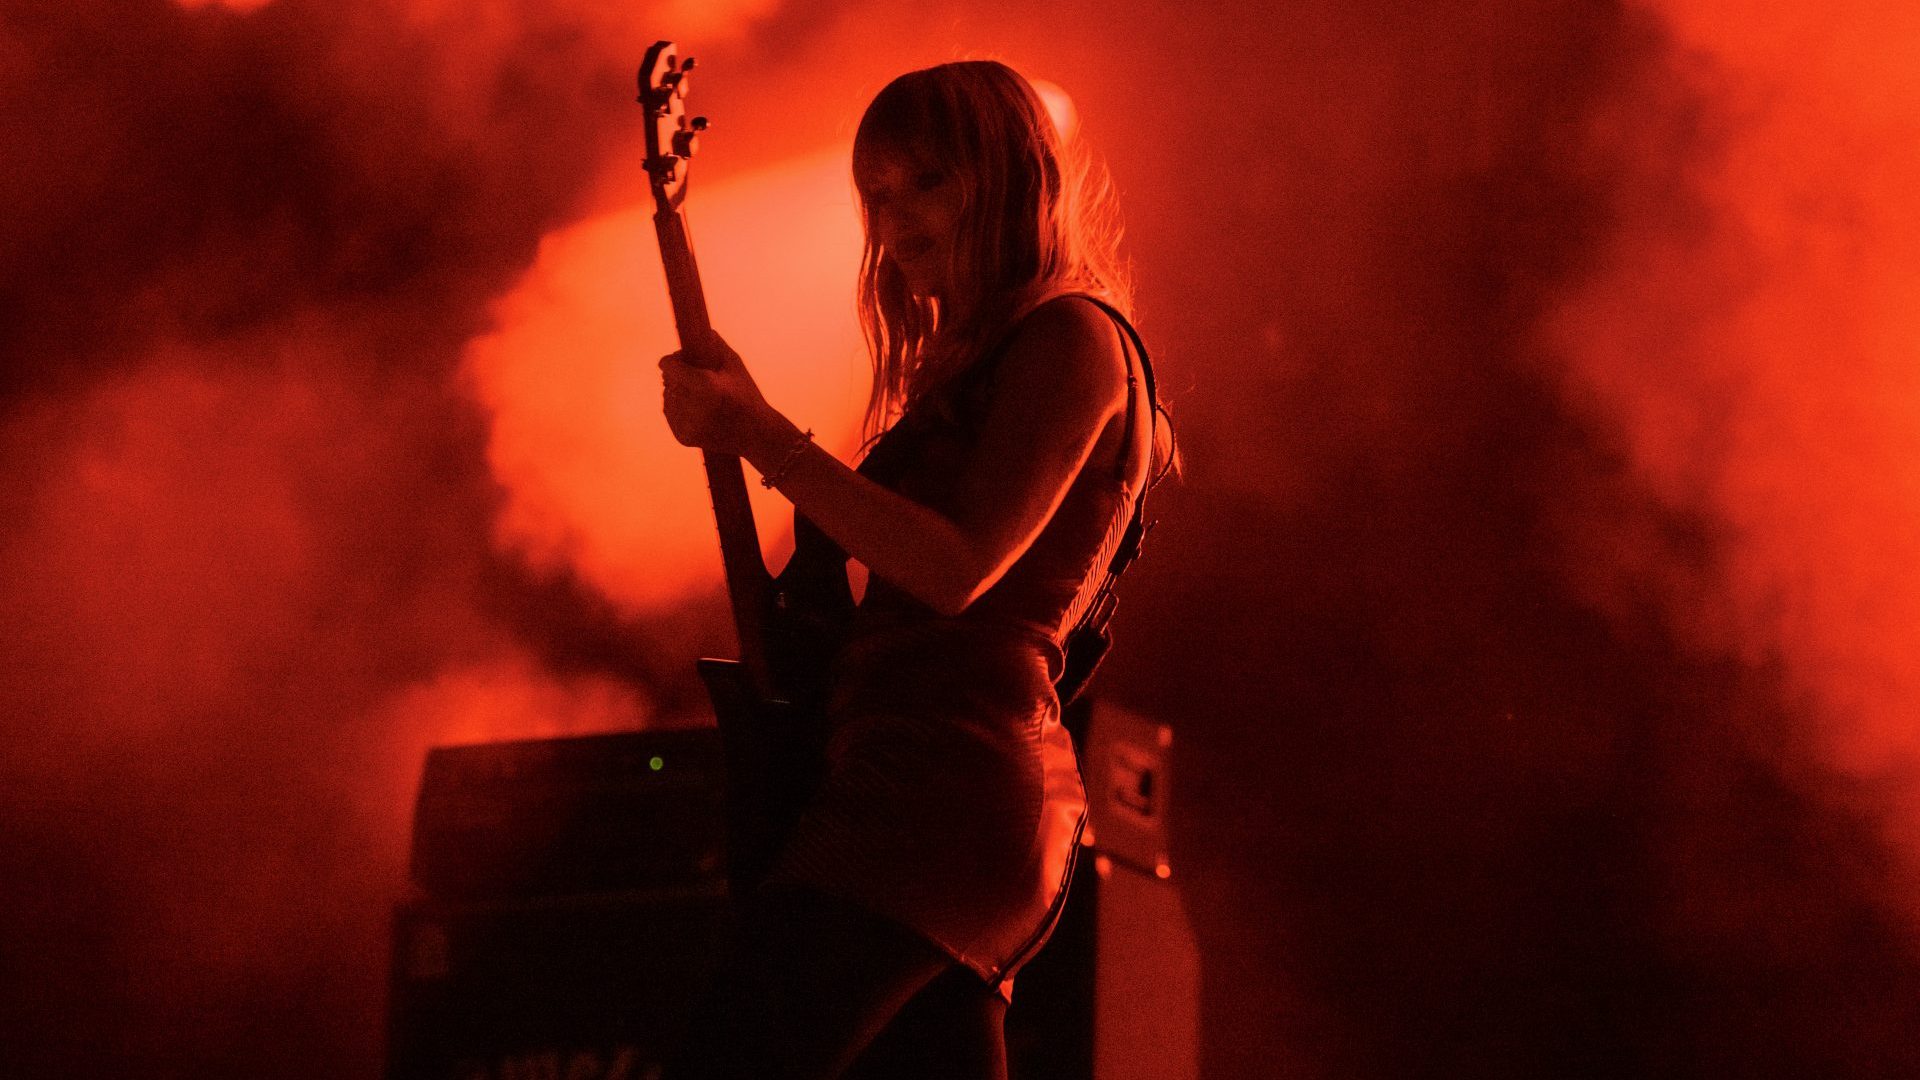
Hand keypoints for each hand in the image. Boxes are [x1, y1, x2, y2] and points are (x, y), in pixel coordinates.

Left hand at [659, 330, 775, 457]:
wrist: (756, 435)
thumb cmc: (747, 396)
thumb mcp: (735, 366)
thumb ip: (715, 345)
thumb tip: (700, 329)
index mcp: (706, 386)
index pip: (669, 367)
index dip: (672, 361)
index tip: (677, 360)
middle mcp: (693, 406)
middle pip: (668, 381)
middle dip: (678, 377)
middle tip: (695, 378)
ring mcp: (687, 424)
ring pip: (668, 397)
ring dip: (677, 392)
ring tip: (699, 395)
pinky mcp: (683, 437)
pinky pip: (670, 414)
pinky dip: (679, 409)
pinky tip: (697, 410)